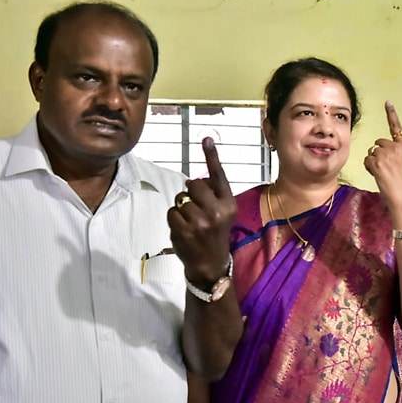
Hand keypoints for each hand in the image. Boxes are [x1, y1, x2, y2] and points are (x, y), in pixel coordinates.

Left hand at [167, 137, 236, 283]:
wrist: (211, 264)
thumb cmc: (215, 234)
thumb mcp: (223, 213)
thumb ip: (214, 195)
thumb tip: (195, 180)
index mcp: (229, 204)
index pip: (218, 175)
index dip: (211, 156)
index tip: (206, 138)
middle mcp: (217, 211)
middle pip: (193, 184)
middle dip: (191, 193)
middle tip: (196, 208)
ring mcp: (200, 221)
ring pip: (180, 198)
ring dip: (182, 208)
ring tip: (191, 222)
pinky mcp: (185, 229)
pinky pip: (172, 212)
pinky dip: (175, 219)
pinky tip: (184, 230)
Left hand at [363, 101, 401, 209]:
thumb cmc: (401, 181)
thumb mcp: (401, 162)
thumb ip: (392, 153)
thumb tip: (375, 150)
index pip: (396, 127)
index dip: (391, 114)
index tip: (387, 102)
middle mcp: (395, 147)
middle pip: (378, 143)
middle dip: (377, 153)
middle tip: (384, 167)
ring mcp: (386, 153)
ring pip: (371, 152)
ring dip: (372, 162)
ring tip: (382, 172)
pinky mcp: (377, 161)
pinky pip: (366, 160)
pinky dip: (368, 167)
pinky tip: (377, 174)